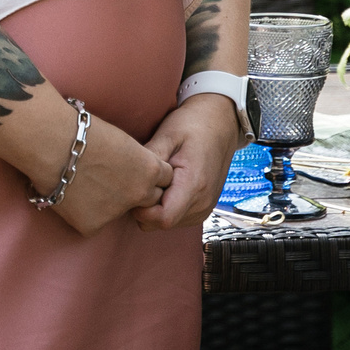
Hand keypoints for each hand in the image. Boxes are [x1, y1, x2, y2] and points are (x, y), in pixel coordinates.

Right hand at [42, 109, 172, 236]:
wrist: (49, 143)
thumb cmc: (79, 130)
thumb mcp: (119, 139)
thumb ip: (133, 158)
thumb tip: (128, 167)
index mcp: (150, 169)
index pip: (165, 177)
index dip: (147, 172)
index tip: (132, 167)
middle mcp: (139, 194)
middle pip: (150, 200)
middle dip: (136, 192)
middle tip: (111, 179)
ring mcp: (117, 212)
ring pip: (118, 212)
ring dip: (109, 203)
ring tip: (84, 184)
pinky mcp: (92, 225)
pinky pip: (92, 223)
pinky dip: (83, 212)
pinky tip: (69, 195)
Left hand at [130, 92, 239, 231]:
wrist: (220, 124)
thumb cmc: (192, 125)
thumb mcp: (168, 135)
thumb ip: (151, 158)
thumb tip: (129, 175)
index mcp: (193, 184)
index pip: (163, 219)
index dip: (141, 210)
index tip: (131, 189)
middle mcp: (202, 202)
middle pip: (162, 224)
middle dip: (144, 209)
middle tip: (136, 181)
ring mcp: (205, 207)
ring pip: (168, 224)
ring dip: (154, 208)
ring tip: (151, 180)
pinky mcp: (203, 207)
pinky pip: (178, 218)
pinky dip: (165, 207)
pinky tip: (161, 186)